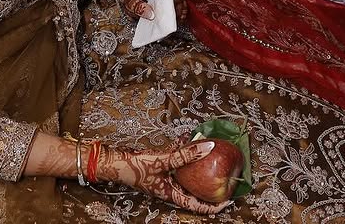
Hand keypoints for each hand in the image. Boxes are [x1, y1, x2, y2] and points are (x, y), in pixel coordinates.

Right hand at [99, 140, 229, 213]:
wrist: (116, 162)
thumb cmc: (136, 167)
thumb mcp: (163, 161)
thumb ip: (185, 155)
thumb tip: (208, 146)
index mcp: (171, 194)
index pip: (197, 205)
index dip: (213, 206)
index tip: (228, 200)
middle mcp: (170, 187)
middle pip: (194, 189)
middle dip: (209, 182)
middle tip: (223, 175)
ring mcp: (166, 177)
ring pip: (187, 172)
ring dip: (196, 161)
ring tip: (208, 150)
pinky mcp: (161, 166)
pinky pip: (177, 159)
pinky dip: (183, 150)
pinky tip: (187, 137)